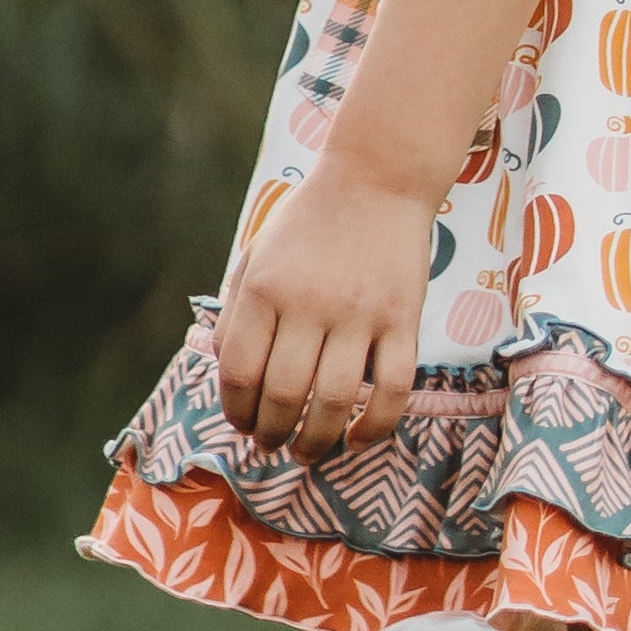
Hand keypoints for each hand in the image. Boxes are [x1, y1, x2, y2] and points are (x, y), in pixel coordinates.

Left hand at [213, 163, 437, 460]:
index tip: (242, 425)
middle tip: (272, 445)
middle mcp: (309, 303)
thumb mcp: (256, 254)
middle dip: (271, 434)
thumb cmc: (309, 221)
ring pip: (334, 402)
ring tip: (307, 453)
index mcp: (264, 288)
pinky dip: (375, 425)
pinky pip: (392, 389)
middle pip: (283, 396)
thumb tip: (227, 374)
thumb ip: (236, 312)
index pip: (240, 372)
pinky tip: (359, 439)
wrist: (377, 177)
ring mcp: (360, 313)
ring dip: (316, 441)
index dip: (236, 412)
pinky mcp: (403, 319)